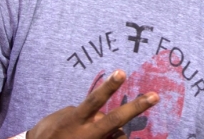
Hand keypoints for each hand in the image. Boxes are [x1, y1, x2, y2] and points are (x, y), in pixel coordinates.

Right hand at [26, 70, 158, 138]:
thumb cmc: (49, 133)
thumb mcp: (61, 118)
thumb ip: (84, 113)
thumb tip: (103, 115)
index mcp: (74, 120)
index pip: (94, 100)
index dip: (108, 86)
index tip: (121, 72)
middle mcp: (87, 134)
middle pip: (115, 119)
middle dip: (136, 107)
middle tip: (155, 96)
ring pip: (119, 135)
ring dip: (118, 131)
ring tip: (107, 132)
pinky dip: (115, 137)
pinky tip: (109, 136)